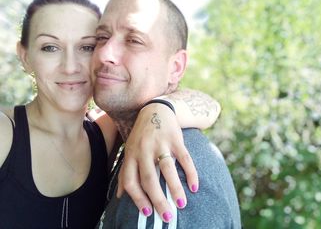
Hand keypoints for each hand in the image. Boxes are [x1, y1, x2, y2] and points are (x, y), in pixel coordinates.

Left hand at [117, 103, 198, 222]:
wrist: (155, 110)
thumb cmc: (141, 136)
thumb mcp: (129, 151)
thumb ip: (125, 172)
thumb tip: (119, 196)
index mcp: (131, 155)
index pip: (131, 181)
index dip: (138, 198)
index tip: (147, 212)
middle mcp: (143, 150)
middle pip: (149, 179)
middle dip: (158, 200)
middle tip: (167, 216)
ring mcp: (160, 144)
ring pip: (167, 169)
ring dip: (175, 188)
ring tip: (182, 204)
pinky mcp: (175, 139)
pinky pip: (184, 158)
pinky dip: (190, 172)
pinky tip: (195, 186)